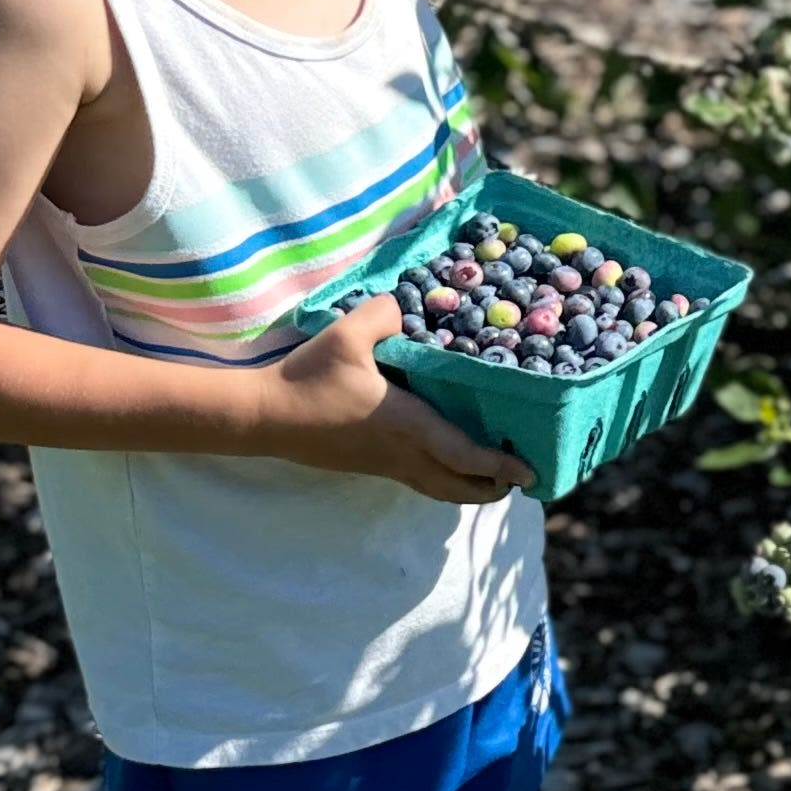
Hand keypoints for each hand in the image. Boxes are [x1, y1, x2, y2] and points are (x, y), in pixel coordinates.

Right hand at [257, 299, 527, 503]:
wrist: (262, 418)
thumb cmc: (306, 379)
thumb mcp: (346, 334)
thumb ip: (384, 313)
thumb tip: (411, 301)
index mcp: (406, 425)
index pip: (463, 455)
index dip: (498, 466)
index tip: (528, 471)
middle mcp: (401, 454)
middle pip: (458, 486)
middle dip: (493, 488)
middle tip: (520, 480)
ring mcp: (384, 465)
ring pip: (438, 489)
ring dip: (469, 489)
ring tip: (493, 480)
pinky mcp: (369, 466)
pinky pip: (418, 481)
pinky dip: (444, 481)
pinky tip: (447, 464)